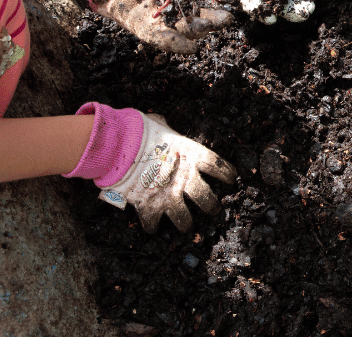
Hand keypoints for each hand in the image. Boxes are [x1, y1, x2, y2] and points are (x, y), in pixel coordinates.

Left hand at [54, 0, 239, 53]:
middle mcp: (171, 1)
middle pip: (196, 11)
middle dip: (214, 16)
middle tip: (229, 18)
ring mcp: (156, 13)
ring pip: (181, 24)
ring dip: (198, 29)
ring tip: (213, 30)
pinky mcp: (139, 24)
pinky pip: (159, 37)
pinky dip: (175, 43)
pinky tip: (192, 48)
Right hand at [65, 103, 237, 233]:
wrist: (120, 146)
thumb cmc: (141, 130)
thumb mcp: (161, 125)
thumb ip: (167, 131)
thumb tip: (163, 124)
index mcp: (193, 156)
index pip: (219, 167)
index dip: (227, 174)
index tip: (231, 180)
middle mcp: (185, 179)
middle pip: (206, 198)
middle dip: (212, 205)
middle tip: (214, 208)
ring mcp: (168, 196)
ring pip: (184, 219)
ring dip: (185, 223)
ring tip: (186, 226)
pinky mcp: (149, 207)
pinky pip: (153, 224)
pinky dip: (152, 226)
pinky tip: (152, 226)